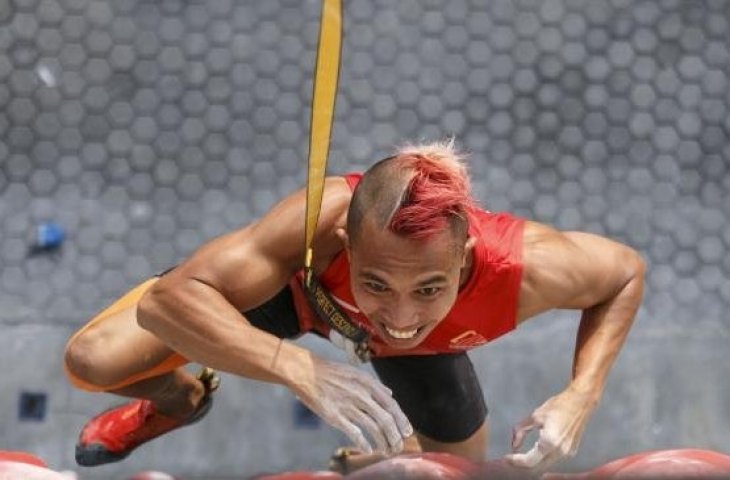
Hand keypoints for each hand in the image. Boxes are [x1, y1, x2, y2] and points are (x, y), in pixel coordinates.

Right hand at [290, 355, 412, 454]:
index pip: (391, 405)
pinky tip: (369, 449)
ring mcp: (348, 405)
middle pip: (385, 419)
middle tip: (398, 447)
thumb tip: (390, 394)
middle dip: (395, 436)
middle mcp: (361, 394)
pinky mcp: (335, 416)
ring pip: (373, 427)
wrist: (306, 371)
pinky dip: (364, 443)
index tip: (407, 432)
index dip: (402, 420)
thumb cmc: (330, 373)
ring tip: (386, 451)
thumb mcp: (355, 372)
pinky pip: (354, 432)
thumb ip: (374, 384)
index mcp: (367, 383)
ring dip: (383, 442)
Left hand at [504, 387, 597, 469]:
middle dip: (523, 464)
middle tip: (511, 459)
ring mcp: (567, 453)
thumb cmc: (559, 406)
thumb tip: (514, 445)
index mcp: (549, 442)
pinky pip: (554, 459)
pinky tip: (535, 452)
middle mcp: (560, 451)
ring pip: (545, 464)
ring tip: (520, 456)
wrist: (580, 402)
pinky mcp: (571, 451)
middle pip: (537, 467)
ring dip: (533, 462)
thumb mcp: (534, 416)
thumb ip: (521, 431)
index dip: (516, 461)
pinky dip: (543, 458)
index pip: (529, 461)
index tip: (507, 458)